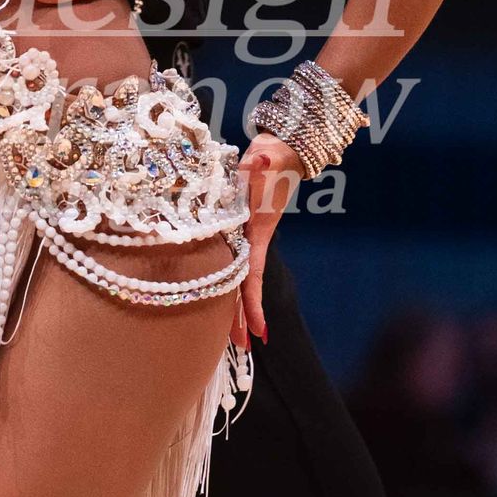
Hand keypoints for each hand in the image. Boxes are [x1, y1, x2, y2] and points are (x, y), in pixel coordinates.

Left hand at [227, 135, 302, 360]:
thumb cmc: (272, 156)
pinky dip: (225, 283)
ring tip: (234, 337)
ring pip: (236, 277)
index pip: (253, 273)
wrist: (278, 149)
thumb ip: (264, 162)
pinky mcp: (235, 229)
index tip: (258, 330)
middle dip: (243, 316)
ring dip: (234, 305)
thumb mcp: (267, 158)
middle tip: (240, 348)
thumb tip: (262, 162)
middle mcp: (251, 239)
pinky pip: (229, 263)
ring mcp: (243, 236)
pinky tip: (218, 297)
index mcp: (257, 231)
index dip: (253, 302)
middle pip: (245, 284)